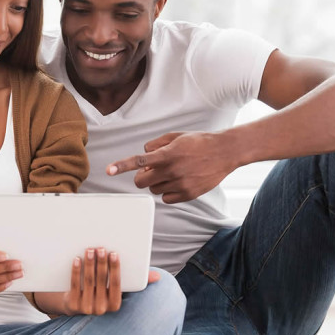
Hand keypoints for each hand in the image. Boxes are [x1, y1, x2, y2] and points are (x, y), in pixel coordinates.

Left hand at [58, 249, 160, 314]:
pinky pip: (74, 285)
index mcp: (115, 305)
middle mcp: (101, 309)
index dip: (115, 268)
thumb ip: (136, 281)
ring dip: (89, 264)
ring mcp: (86, 307)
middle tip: (101, 248)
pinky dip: (76, 271)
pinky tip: (77, 259)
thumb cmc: (102, 292)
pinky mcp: (73, 304)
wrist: (77, 306)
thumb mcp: (118, 289)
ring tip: (90, 250)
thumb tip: (157, 277)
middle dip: (102, 263)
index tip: (114, 253)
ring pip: (89, 281)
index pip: (116, 284)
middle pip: (101, 280)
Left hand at [107, 132, 236, 202]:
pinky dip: (168, 192)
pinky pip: (166, 198)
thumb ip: (156, 145)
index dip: (123, 166)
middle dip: (142, 177)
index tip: (109, 170)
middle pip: (142, 182)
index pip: (140, 161)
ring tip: (173, 172)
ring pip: (154, 190)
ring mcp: (180, 184)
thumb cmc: (199, 142)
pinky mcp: (188, 194)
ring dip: (157, 183)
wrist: (225, 152)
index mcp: (168, 154)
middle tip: (151, 171)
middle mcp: (172, 170)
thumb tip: (144, 155)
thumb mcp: (176, 136)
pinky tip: (179, 181)